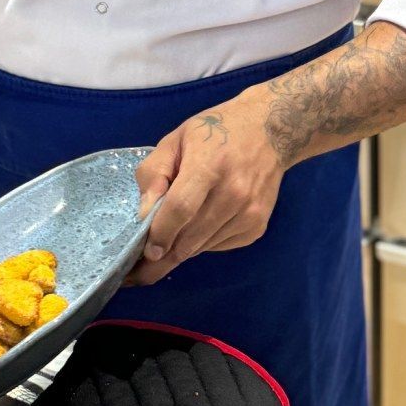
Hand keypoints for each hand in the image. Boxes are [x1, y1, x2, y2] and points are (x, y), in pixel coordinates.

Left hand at [125, 86, 283, 285]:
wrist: (269, 130)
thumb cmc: (214, 130)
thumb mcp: (175, 140)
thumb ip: (154, 173)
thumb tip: (145, 214)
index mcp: (208, 165)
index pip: (181, 208)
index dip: (161, 232)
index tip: (146, 251)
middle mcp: (233, 193)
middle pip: (192, 236)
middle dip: (163, 257)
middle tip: (137, 274)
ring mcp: (249, 213)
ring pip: (204, 247)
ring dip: (180, 250)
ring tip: (161, 249)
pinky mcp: (257, 227)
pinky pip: (219, 246)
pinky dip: (201, 243)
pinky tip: (195, 228)